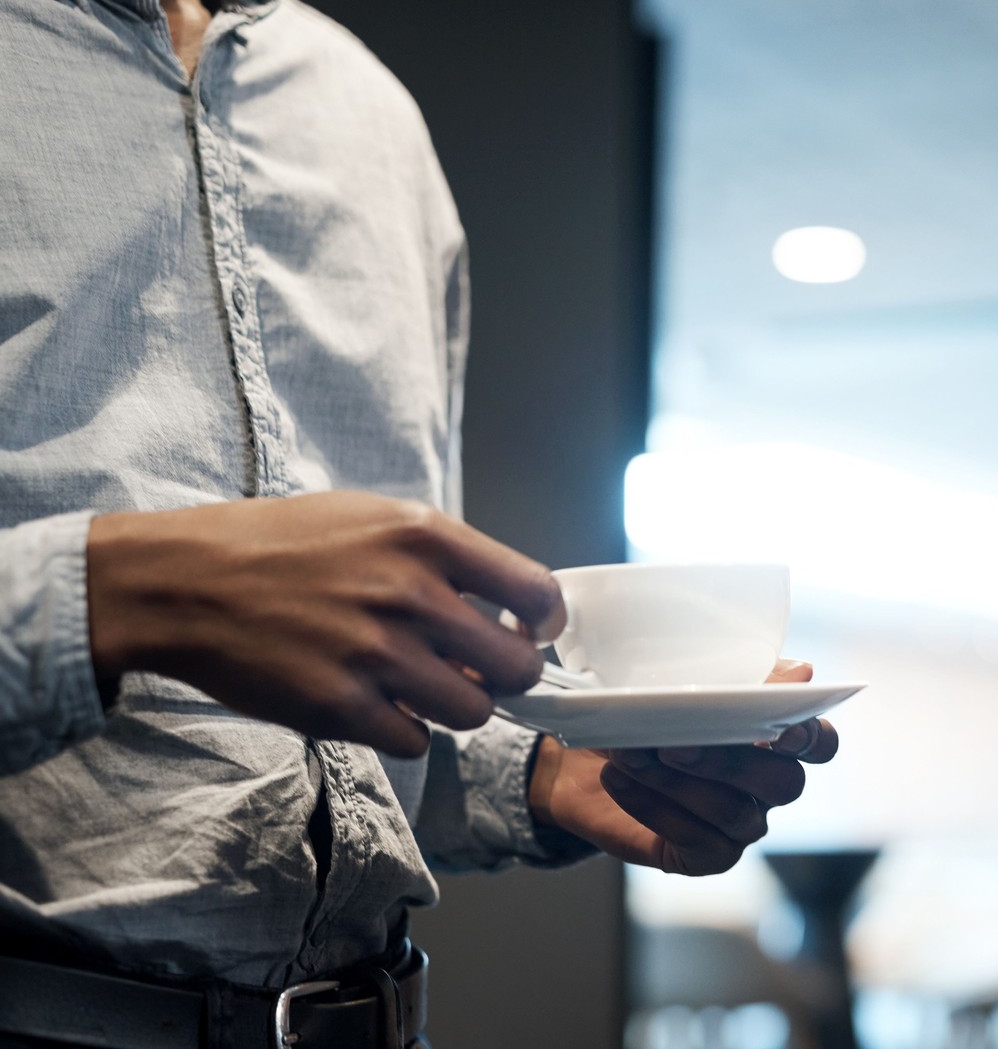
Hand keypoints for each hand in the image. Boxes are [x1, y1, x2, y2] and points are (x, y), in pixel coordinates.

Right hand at [87, 491, 562, 756]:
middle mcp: (412, 594)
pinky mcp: (340, 707)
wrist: (187, 582)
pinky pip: (414, 743)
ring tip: (421, 689)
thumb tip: (506, 611)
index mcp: (428, 538)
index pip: (537, 592)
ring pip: (473, 713)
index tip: (532, 633)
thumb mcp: (376, 519)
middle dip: (507, 677)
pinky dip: (405, 733)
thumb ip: (445, 559)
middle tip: (478, 672)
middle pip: (517, 668)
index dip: (544, 623)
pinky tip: (378, 707)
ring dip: (456, 708)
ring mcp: (377, 655)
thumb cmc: (284, 545)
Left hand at [528, 659, 840, 874]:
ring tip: (631, 754)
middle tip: (676, 743)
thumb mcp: (687, 682)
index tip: (779, 729)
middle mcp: (770, 785)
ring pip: (735, 812)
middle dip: (732, 762)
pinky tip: (618, 778)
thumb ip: (745, 679)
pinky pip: (695, 840)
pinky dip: (652, 806)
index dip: (810, 738)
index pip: (821, 744)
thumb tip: (800, 672)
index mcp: (779, 739)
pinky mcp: (707, 856)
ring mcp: (743, 825)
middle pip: (785, 784)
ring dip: (678, 781)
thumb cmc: (649, 713)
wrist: (587, 756)